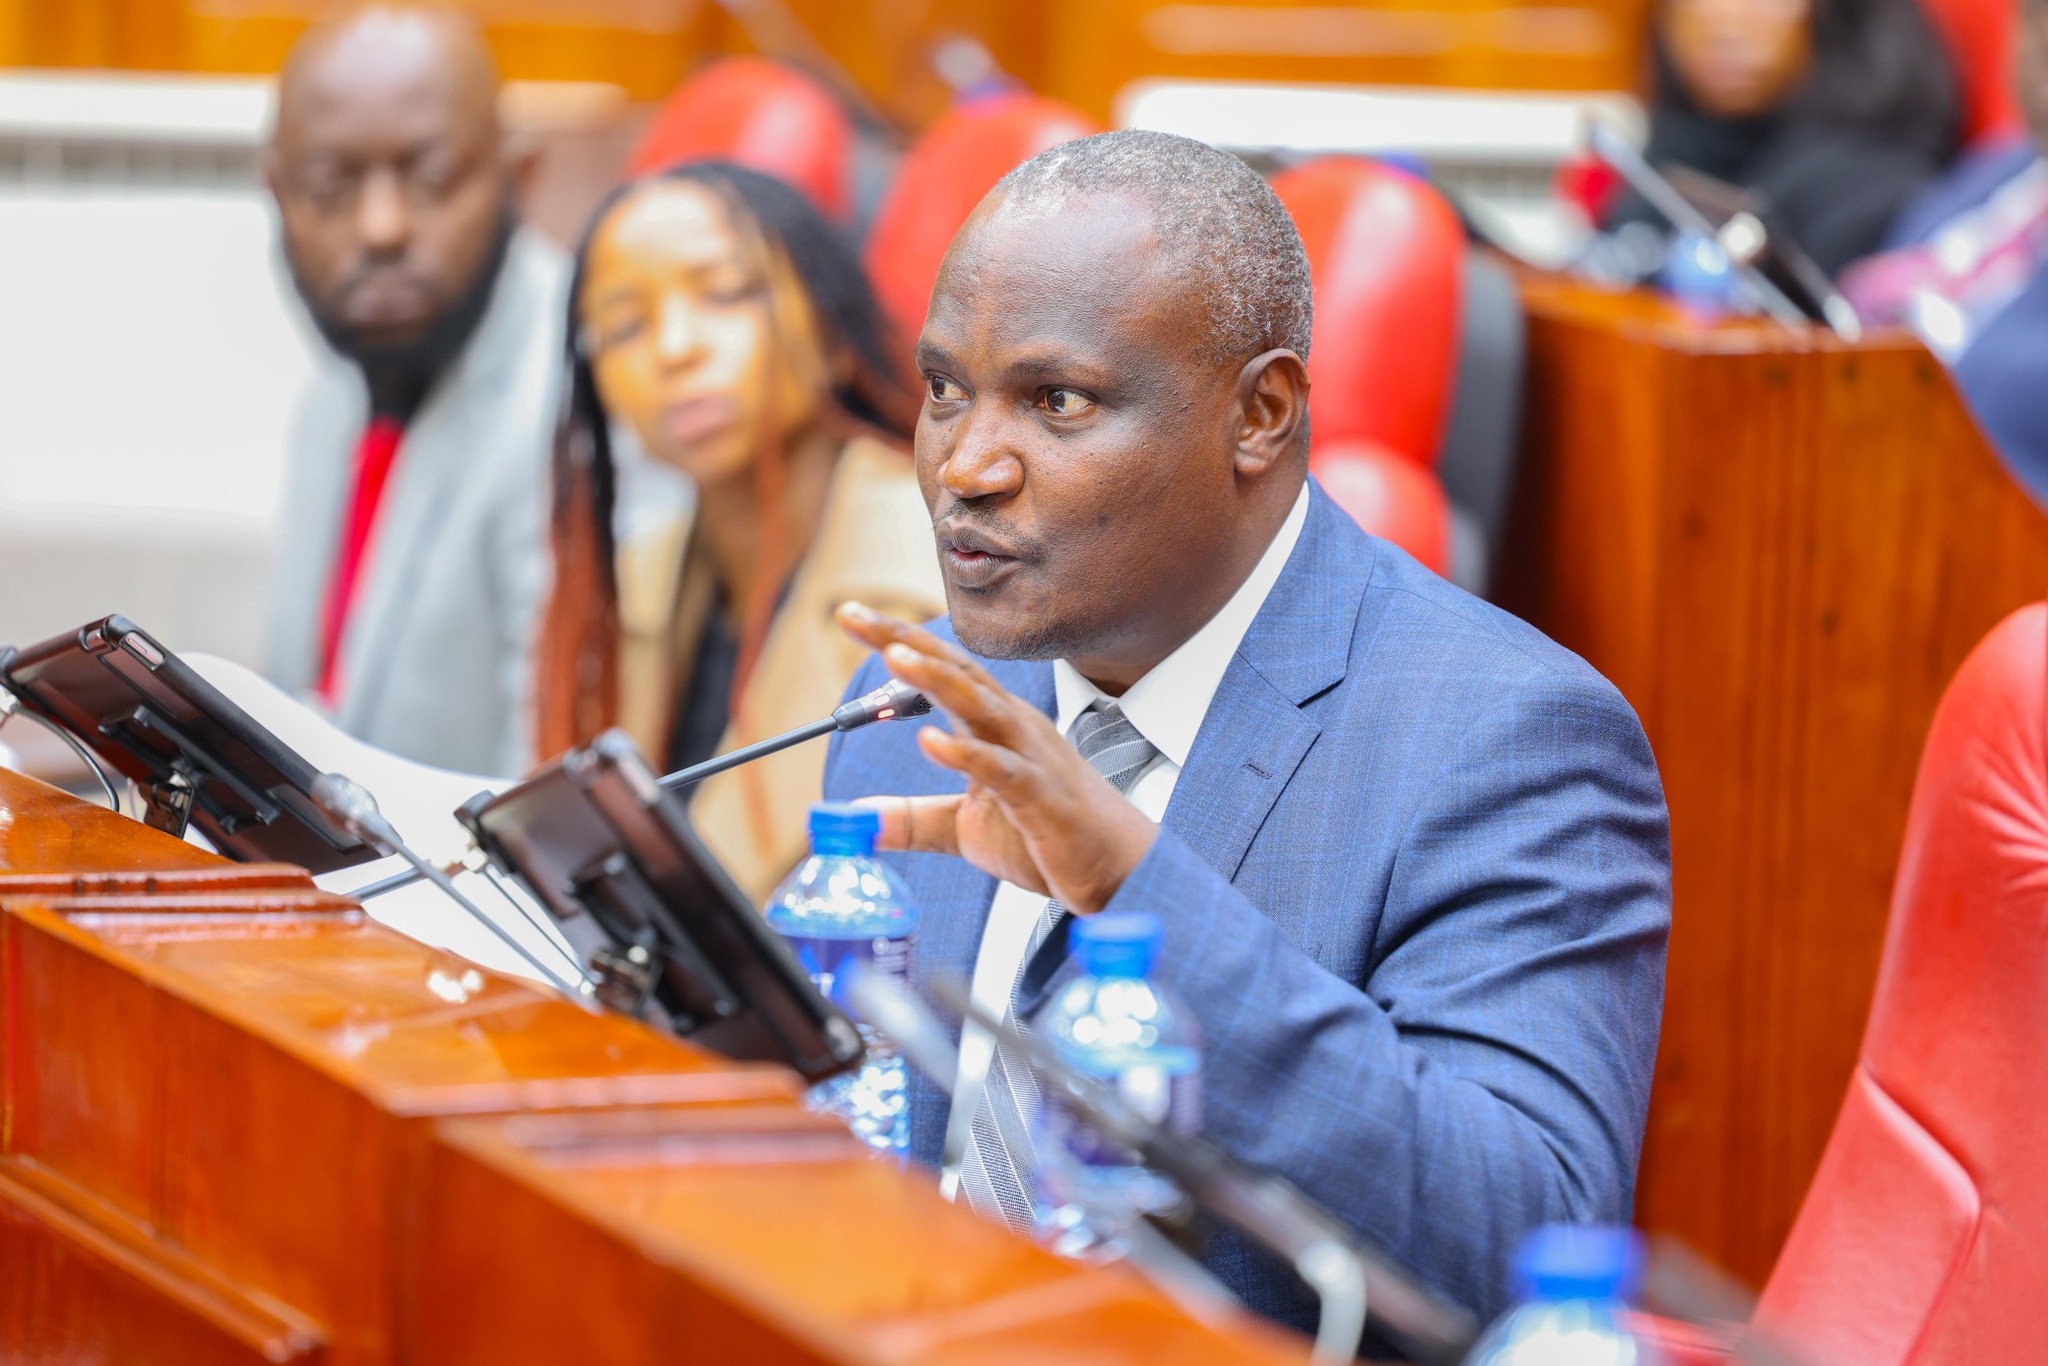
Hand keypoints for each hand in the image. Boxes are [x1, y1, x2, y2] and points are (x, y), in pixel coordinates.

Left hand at [837, 602, 1156, 913]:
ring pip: (980, 706)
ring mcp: (1031, 758)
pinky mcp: (1043, 798)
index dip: (897, 641)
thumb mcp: (966, 827)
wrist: (1119, 872)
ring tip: (894, 655)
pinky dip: (966, 755)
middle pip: (955, 672)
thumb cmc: (1049, 836)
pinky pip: (1001, 770)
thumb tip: (857, 820)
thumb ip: (913, 819)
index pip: (942, 671)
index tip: (850, 617)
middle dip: (904, 641)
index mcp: (996, 725)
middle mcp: (1013, 728)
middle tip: (854, 616)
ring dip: (936, 679)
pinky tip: (931, 743)